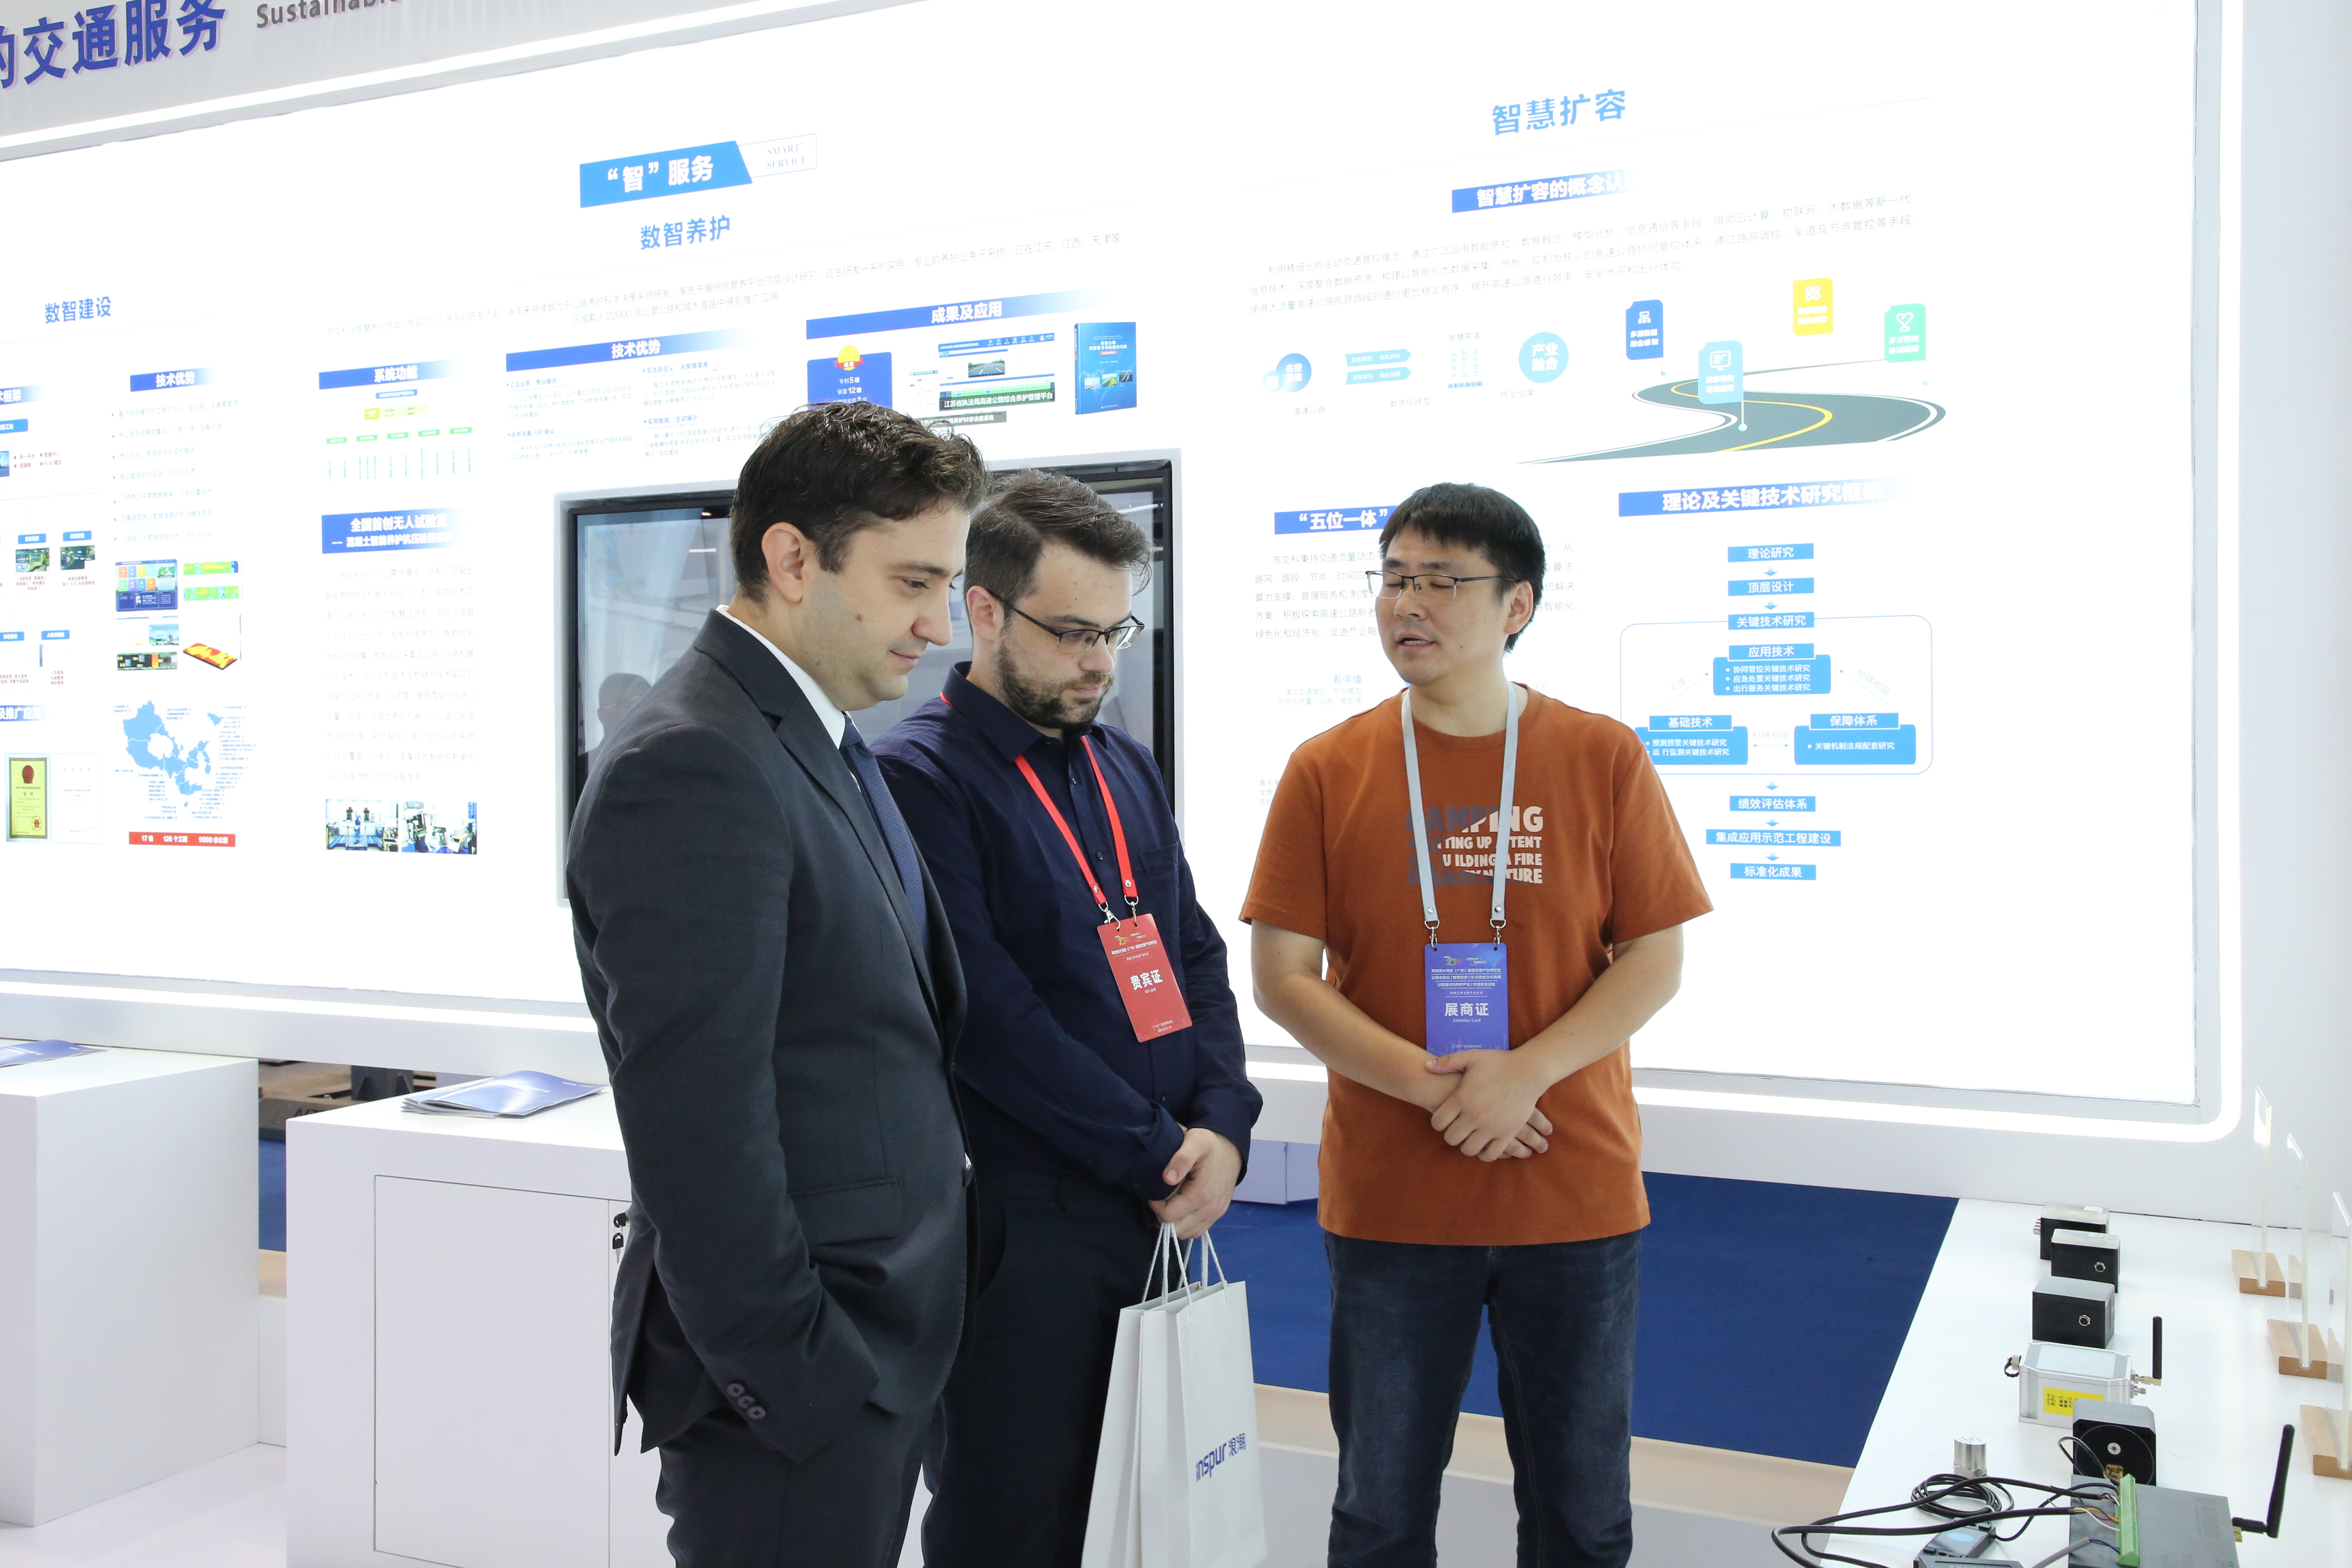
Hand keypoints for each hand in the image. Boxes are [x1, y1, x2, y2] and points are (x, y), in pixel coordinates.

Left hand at [1149, 1128, 1241, 1239]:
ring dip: (1174, 1222)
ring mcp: (1215, 1214)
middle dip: (1163, 1216)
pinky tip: (1181, 1208)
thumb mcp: (1194, 1142)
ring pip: (1186, 1233)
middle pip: (1177, 1230)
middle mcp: (1211, 1209)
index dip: (1156, 1205)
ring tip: (1170, 1202)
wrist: (1231, 1148)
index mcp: (1202, 1195)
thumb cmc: (1210, 1144)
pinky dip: (1186, 1224)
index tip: (1154, 1192)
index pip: (1169, 1215)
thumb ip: (1181, 1159)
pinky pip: (1197, 1231)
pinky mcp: (1217, 1214)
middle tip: (1161, 1198)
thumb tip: (1167, 1179)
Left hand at [1426, 1050, 1555, 1161]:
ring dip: (1466, 1145)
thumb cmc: (1499, 1062)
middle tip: (1456, 1129)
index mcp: (1462, 1098)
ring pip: (1468, 1149)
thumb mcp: (1472, 1057)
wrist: (1529, 1071)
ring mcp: (1491, 1126)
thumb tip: (1426, 1065)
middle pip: (1451, 1138)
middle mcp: (1474, 1115)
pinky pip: (1491, 1154)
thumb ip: (1447, 1062)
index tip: (1443, 1119)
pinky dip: (1484, 1154)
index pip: (1438, 1122)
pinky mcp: (1507, 1133)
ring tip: (1469, 1137)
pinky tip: (1483, 1145)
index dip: (1438, 1123)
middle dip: (1450, 1135)